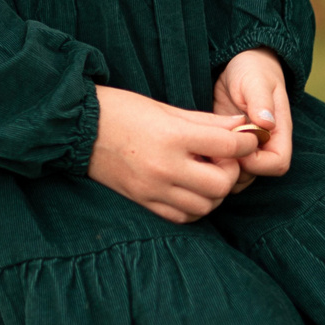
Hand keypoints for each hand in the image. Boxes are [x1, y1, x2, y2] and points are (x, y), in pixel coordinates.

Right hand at [85, 86, 246, 222]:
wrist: (77, 127)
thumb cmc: (121, 110)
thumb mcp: (165, 108)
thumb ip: (206, 121)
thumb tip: (241, 126)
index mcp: (172, 136)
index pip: (228, 147)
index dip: (246, 143)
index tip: (246, 139)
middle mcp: (165, 167)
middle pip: (221, 183)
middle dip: (230, 171)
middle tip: (221, 158)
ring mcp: (153, 189)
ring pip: (205, 206)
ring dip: (213, 192)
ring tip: (203, 173)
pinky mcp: (143, 201)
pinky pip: (182, 217)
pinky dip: (194, 207)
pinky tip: (188, 189)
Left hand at [212, 48, 293, 186]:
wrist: (237, 65)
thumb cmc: (252, 70)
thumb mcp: (255, 80)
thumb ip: (261, 101)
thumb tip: (267, 123)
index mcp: (278, 133)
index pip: (277, 164)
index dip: (257, 162)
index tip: (235, 145)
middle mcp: (264, 146)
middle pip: (254, 175)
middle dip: (233, 168)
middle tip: (212, 149)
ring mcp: (245, 148)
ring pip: (236, 176)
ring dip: (218, 167)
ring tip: (202, 146)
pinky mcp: (227, 146)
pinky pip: (221, 166)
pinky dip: (209, 161)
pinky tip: (196, 145)